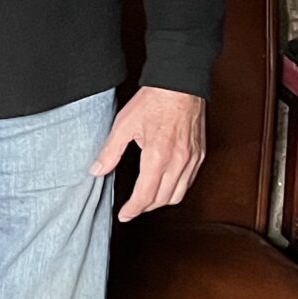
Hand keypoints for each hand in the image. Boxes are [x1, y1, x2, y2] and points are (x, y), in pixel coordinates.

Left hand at [90, 87, 207, 221]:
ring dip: (162, 201)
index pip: (145, 195)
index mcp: (158, 155)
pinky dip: (176, 189)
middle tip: (132, 207)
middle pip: (162, 200)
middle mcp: (178, 161)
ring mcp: (192, 159)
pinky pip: (189, 182)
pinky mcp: (200, 154)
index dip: (132, 210)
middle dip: (145, 207)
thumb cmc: (154, 100)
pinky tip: (166, 184)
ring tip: (147, 199)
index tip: (124, 214)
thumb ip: (110, 151)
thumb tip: (96, 170)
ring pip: (179, 195)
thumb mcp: (124, 124)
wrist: (180, 83)